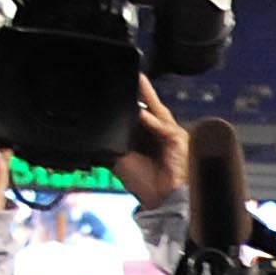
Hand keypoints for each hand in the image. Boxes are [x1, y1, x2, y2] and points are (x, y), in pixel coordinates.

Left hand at [114, 76, 187, 209]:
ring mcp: (169, 133)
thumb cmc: (145, 184)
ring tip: (137, 80)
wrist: (162, 200)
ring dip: (146, 95)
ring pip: (156, 110)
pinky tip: (140, 113)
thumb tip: (98, 130)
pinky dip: (150, 120)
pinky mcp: (177, 138)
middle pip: (148, 106)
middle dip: (139, 91)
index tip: (117, 87)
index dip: (128, 101)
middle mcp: (158, 133)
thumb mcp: (120, 158)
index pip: (136, 113)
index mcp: (145, 137)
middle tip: (129, 75)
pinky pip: (162, 125)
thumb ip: (112, 141)